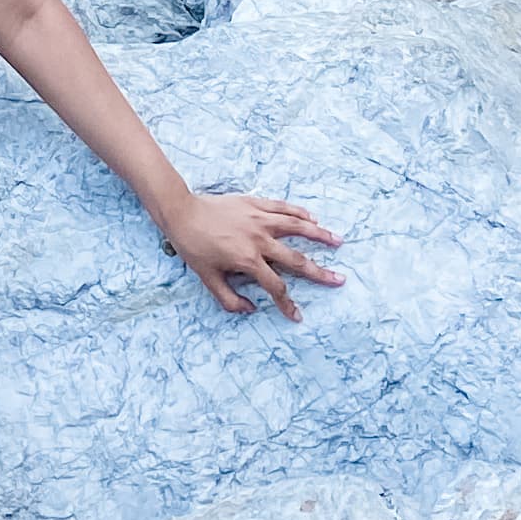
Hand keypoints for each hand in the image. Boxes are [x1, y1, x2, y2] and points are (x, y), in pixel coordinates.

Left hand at [165, 191, 342, 320]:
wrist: (181, 212)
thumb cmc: (193, 246)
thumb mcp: (207, 279)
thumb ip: (229, 299)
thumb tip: (250, 310)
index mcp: (248, 260)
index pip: (276, 286)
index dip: (287, 304)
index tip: (297, 315)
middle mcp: (258, 239)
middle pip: (296, 259)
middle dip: (319, 272)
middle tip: (339, 280)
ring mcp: (258, 219)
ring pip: (296, 227)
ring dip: (319, 235)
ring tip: (338, 241)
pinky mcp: (254, 203)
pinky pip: (282, 207)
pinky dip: (298, 212)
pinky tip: (312, 218)